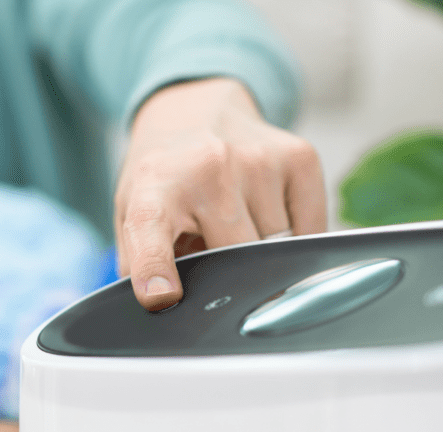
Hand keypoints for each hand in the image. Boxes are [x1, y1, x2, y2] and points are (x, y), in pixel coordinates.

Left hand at [115, 77, 326, 310]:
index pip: (151, 230)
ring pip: (277, 248)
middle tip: (218, 268)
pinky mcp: (300, 158)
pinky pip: (309, 231)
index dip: (156, 269)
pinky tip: (266, 217)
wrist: (196, 108)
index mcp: (154, 186)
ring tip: (235, 227)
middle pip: (235, 257)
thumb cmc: (164, 175)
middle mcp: (207, 168)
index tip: (161, 298)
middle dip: (230, 276)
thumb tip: (162, 312)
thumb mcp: (132, 212)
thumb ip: (140, 264)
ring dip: (260, 253)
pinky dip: (293, 239)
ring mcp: (258, 160)